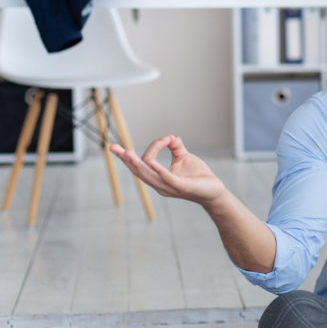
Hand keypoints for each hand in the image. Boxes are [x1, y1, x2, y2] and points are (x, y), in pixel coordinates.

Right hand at [110, 135, 227, 207]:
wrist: (215, 191)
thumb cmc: (198, 176)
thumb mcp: (185, 157)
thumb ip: (175, 146)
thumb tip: (169, 136)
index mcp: (158, 178)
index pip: (144, 163)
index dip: (150, 148)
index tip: (165, 138)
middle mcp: (160, 185)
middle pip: (138, 171)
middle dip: (125, 159)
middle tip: (112, 147)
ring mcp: (169, 187)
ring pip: (148, 175)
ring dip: (136, 163)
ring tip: (127, 153)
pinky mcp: (180, 187)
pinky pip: (166, 177)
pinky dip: (157, 169)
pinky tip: (150, 161)